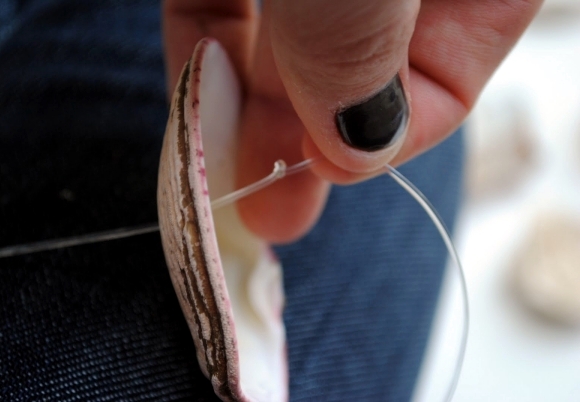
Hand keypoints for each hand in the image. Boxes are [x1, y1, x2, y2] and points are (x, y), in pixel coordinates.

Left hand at [163, 0, 542, 242]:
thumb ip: (363, 40)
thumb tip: (360, 143)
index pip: (454, 67)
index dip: (395, 130)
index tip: (333, 170)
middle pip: (360, 62)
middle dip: (308, 141)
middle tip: (271, 211)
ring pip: (285, 38)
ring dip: (246, 108)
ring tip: (217, 169)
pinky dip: (203, 45)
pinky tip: (194, 89)